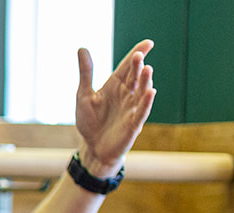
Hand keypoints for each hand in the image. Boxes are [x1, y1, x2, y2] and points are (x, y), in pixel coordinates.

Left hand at [75, 39, 155, 177]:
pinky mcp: (133, 124)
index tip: (148, 43)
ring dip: (145, 81)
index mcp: (115, 86)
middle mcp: (126, 95)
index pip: (128, 67)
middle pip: (135, 77)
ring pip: (141, 92)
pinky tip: (151, 92)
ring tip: (147, 69)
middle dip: (137, 67)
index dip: (137, 54)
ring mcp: (131, 109)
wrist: (93, 148)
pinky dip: (146, 102)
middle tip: (139, 56)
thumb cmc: (90, 122)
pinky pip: (141, 112)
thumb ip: (86, 73)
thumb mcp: (83, 96)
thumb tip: (82, 48)